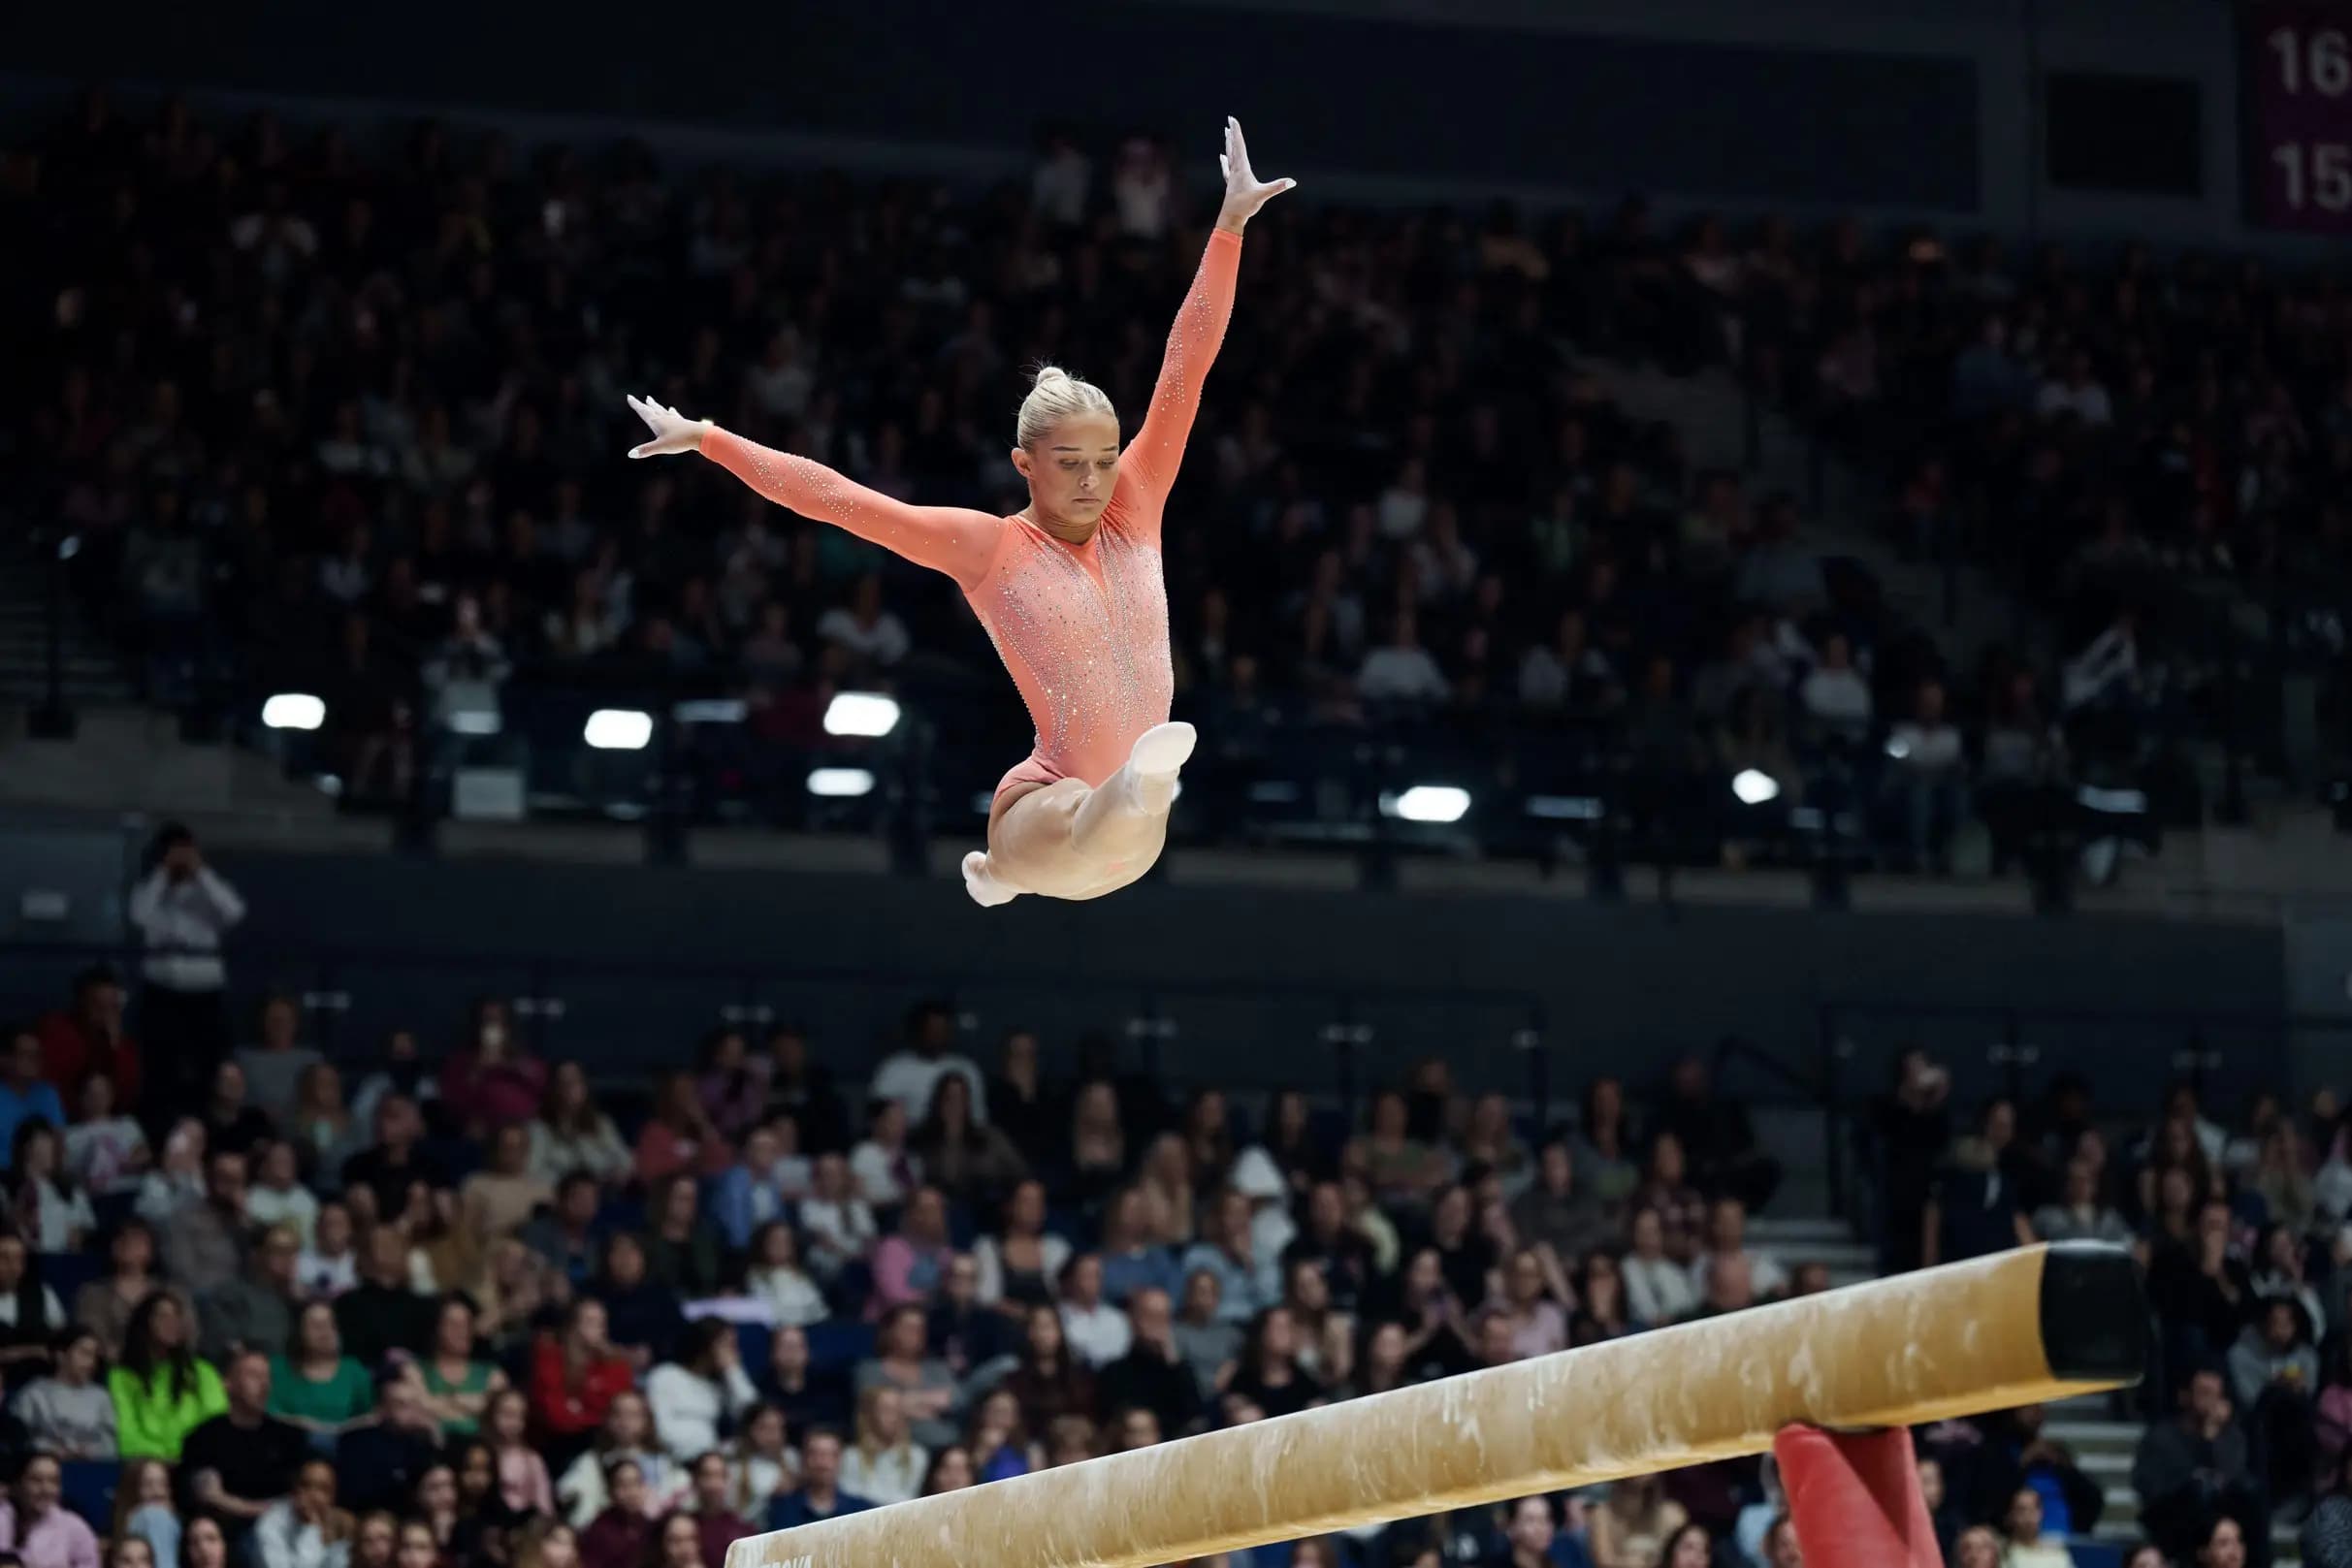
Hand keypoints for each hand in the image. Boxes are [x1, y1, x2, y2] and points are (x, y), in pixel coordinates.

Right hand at [626, 395, 710, 458]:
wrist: (701, 435)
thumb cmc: (681, 441)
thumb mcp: (661, 447)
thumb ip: (646, 450)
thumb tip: (630, 454)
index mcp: (657, 422)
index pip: (644, 411)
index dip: (636, 405)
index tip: (629, 396)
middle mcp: (665, 418)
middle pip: (651, 409)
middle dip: (642, 405)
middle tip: (635, 398)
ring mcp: (674, 420)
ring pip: (662, 411)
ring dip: (655, 406)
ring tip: (650, 400)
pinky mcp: (683, 423)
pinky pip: (674, 416)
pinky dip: (671, 412)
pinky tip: (672, 409)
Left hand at [1216, 117, 1294, 231]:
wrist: (1231, 219)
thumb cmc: (1245, 206)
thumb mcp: (1263, 195)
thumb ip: (1277, 187)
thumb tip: (1292, 182)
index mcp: (1242, 168)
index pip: (1239, 146)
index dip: (1237, 132)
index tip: (1232, 119)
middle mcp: (1235, 170)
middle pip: (1233, 147)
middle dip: (1232, 134)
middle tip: (1229, 121)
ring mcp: (1232, 176)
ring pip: (1230, 156)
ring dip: (1229, 144)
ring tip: (1226, 134)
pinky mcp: (1231, 183)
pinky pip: (1227, 168)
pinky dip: (1225, 160)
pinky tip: (1223, 157)